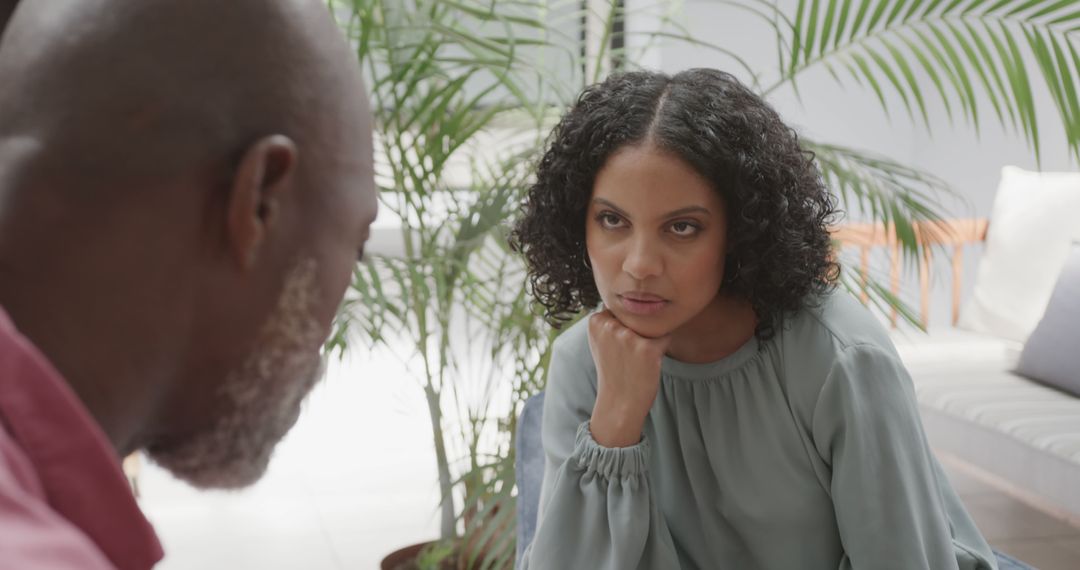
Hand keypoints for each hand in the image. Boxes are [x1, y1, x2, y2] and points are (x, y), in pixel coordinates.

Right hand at [587, 309, 670, 447]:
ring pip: (651, 324)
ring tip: (638, 359)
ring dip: (650, 338)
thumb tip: (626, 299)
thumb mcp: (600, 341)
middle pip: (637, 315)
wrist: (619, 401)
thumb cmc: (613, 370)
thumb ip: (607, 320)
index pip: (621, 309)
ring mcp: (628, 336)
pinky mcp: (647, 347)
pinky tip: (649, 362)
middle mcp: (609, 325)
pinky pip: (664, 335)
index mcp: (595, 321)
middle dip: (638, 331)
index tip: (617, 345)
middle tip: (628, 355)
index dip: (624, 326)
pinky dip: (661, 347)